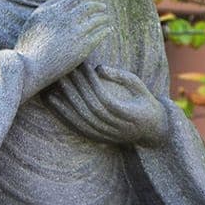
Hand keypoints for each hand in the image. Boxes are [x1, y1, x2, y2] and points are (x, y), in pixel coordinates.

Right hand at [15, 0, 110, 97]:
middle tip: (103, 6)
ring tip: (106, 18)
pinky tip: (107, 30)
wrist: (29, 67)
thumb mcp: (37, 17)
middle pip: (90, 6)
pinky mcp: (82, 48)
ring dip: (104, 17)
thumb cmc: (31, 42)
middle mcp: (66, 19)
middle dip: (99, 4)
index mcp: (54, 9)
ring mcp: (76, 34)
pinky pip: (100, 35)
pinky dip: (106, 30)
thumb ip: (57, 1)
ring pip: (98, 20)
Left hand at [44, 62, 167, 147]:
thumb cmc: (145, 102)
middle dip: (76, 90)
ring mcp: (107, 135)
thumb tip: (98, 67)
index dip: (93, 84)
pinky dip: (63, 115)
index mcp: (130, 115)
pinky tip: (52, 102)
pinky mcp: (98, 138)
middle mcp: (117, 128)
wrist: (151, 132)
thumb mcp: (139, 86)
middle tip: (64, 71)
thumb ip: (122, 76)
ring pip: (82, 120)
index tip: (83, 66)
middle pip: (91, 109)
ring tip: (54, 84)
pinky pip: (77, 128)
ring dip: (66, 102)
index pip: (106, 100)